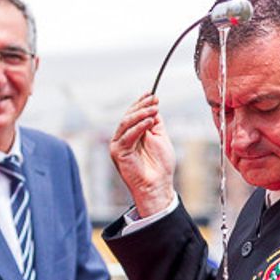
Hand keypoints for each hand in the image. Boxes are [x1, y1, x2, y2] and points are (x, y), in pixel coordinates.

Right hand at [110, 93, 175, 216]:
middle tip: (154, 100)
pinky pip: (127, 135)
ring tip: (154, 109)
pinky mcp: (118, 152)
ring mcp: (119, 145)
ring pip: (126, 123)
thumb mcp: (160, 138)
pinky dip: (138, 127)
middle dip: (141, 106)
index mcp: (133, 134)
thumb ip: (155, 123)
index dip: (142, 103)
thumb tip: (153, 106)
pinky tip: (149, 121)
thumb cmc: (160, 165)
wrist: (158, 184)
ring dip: (141, 114)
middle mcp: (123, 138)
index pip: (134, 114)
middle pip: (129, 116)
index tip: (152, 94)